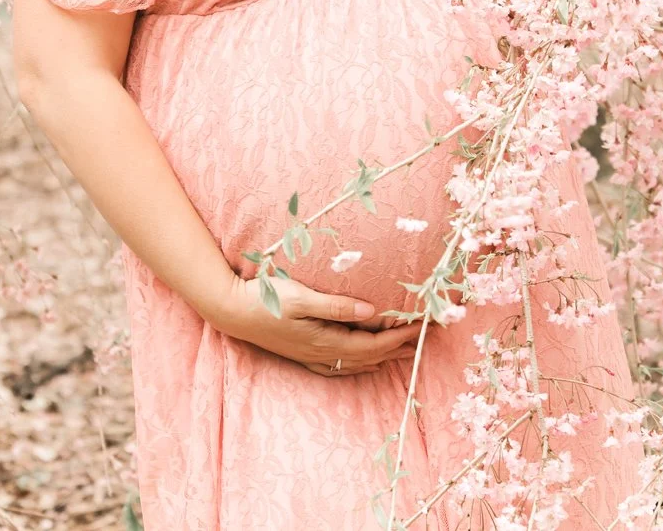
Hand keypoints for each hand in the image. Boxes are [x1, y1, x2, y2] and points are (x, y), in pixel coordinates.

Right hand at [212, 275, 424, 377]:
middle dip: (402, 346)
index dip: (402, 335)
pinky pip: (342, 364)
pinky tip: (365, 361)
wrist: (232, 311)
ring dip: (385, 354)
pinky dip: (361, 362)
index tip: (426, 325)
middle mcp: (323, 353)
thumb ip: (336, 306)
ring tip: (408, 348)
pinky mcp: (305, 353)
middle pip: (372, 354)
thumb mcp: (301, 298)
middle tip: (431, 336)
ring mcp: (313, 356)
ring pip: (359, 361)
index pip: (375, 341)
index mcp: (326, 340)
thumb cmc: (266, 300)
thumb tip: (372, 311)